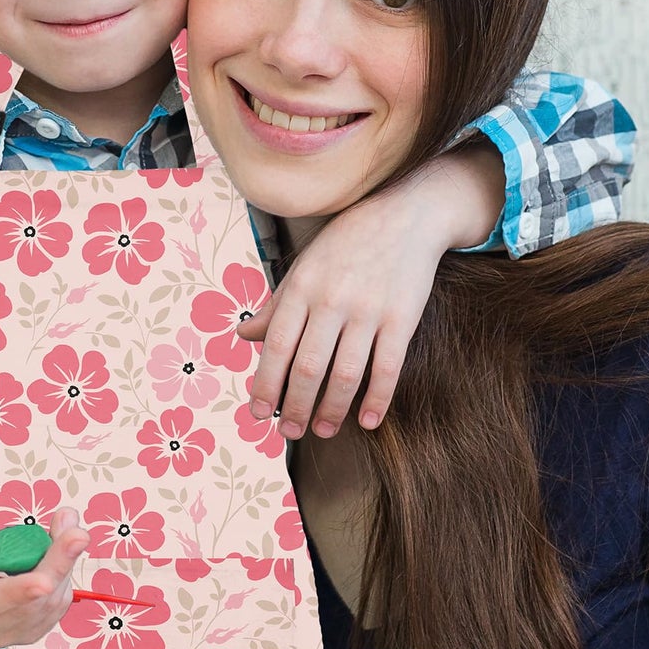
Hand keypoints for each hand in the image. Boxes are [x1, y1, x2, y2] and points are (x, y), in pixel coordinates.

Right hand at [0, 509, 88, 648]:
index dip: (18, 592)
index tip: (45, 580)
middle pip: (28, 605)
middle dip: (57, 566)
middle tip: (77, 532)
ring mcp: (7, 633)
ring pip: (48, 604)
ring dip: (64, 563)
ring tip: (67, 524)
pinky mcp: (27, 628)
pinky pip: (54, 605)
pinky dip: (64, 572)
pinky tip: (61, 544)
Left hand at [237, 144, 503, 438]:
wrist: (406, 216)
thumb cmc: (347, 244)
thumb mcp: (304, 267)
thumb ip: (276, 305)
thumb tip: (242, 334)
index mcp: (301, 288)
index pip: (275, 347)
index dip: (265, 385)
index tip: (258, 414)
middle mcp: (331, 300)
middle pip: (307, 368)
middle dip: (295, 407)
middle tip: (290, 433)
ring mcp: (368, 310)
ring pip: (345, 374)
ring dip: (332, 410)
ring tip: (324, 431)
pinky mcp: (402, 318)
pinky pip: (387, 368)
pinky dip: (377, 399)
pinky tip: (369, 420)